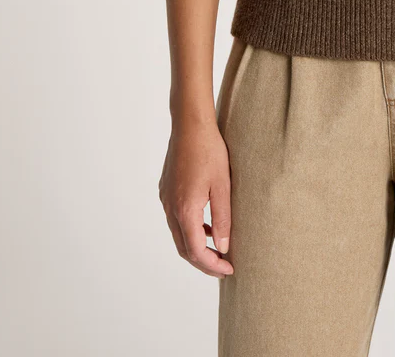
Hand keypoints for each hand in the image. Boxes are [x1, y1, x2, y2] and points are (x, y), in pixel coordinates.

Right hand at [159, 118, 233, 277]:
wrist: (190, 124)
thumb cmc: (210, 151)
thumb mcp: (223, 186)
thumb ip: (223, 219)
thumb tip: (222, 248)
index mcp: (185, 209)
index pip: (195, 251)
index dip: (212, 265)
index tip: (229, 269)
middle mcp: (170, 208)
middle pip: (184, 248)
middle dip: (203, 261)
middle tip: (223, 266)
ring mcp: (165, 199)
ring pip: (178, 235)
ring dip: (196, 246)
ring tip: (217, 250)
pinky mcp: (166, 190)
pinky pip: (176, 219)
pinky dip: (190, 230)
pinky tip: (207, 226)